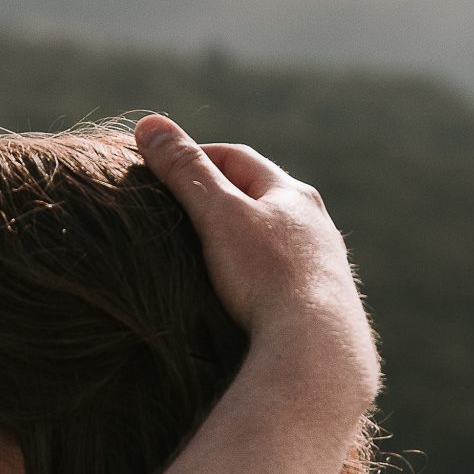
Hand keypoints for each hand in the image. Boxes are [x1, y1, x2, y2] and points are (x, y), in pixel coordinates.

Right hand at [134, 115, 378, 416]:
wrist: (317, 349)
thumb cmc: (265, 275)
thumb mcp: (217, 215)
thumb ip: (184, 172)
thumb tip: (149, 124)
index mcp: (291, 194)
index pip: (238, 159)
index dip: (197, 156)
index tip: (163, 167)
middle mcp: (315, 224)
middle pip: (263, 197)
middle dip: (225, 196)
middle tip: (185, 206)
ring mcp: (324, 265)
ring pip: (279, 240)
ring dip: (246, 239)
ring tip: (213, 253)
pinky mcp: (324, 305)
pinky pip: (287, 278)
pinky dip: (261, 276)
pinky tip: (246, 297)